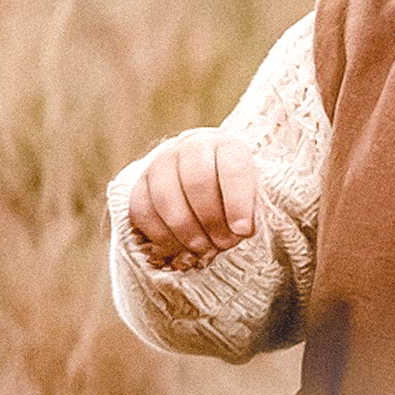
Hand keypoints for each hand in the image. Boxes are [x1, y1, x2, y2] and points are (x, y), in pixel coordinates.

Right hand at [126, 129, 258, 270]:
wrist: (203, 179)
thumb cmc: (234, 193)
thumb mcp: (254, 194)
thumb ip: (252, 210)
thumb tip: (241, 231)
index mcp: (225, 146)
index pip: (231, 169)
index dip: (238, 203)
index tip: (244, 231)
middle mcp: (190, 148)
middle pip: (197, 183)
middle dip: (211, 221)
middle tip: (223, 244)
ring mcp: (160, 164)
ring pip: (166, 198)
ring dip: (186, 231)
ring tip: (203, 249)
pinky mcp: (140, 185)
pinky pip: (142, 211)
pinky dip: (160, 235)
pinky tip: (178, 247)